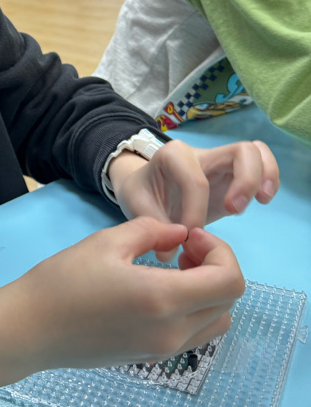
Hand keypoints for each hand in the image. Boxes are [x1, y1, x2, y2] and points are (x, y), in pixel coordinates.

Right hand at [0, 217, 243, 387]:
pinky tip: (160, 292)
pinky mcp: (151, 358)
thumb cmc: (63, 280)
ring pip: (216, 322)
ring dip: (208, 293)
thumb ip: (152, 230)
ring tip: (174, 272)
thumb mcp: (106, 241)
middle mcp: (173, 332)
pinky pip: (194, 335)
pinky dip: (194, 311)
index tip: (189, 238)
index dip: (220, 252)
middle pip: (228, 302)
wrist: (31, 328)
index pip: (230, 281)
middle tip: (183, 250)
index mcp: (164, 299)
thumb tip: (180, 233)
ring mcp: (163, 351)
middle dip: (216, 268)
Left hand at [109, 139, 278, 259]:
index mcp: (173, 156)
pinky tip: (262, 201)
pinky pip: (260, 164)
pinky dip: (269, 178)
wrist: (144, 186)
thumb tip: (170, 254)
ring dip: (264, 177)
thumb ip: (154, 226)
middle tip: (234, 212)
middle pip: (241, 152)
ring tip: (260, 203)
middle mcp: (201, 153)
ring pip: (256, 152)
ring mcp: (220, 161)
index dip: (195, 212)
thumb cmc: (142, 193)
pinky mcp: (232, 174)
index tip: (187, 237)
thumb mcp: (137, 207)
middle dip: (245, 182)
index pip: (196, 182)